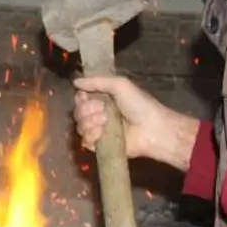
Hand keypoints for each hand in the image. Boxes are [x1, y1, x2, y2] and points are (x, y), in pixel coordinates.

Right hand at [73, 75, 198, 171]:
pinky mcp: (101, 146)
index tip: (86, 97)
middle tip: (103, 111)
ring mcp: (99, 131)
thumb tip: (75, 81)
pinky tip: (102, 134)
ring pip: (80, 127)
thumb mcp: (120, 85)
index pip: (80, 99)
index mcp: (102, 99)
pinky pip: (85, 142)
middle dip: (87, 110)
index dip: (81, 99)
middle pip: (77, 113)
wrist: (152, 129)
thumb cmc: (139, 105)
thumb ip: (97, 81)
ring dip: (90, 123)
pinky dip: (91, 136)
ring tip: (106, 122)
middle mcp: (98, 114)